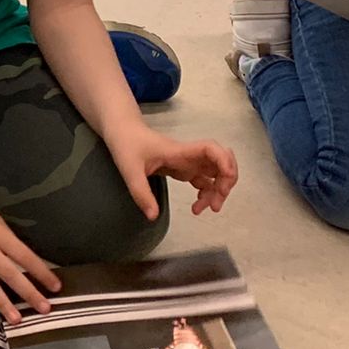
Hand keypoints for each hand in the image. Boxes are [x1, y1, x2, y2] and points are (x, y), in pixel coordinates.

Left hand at [106, 124, 237, 218]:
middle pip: (220, 164)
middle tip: (215, 204)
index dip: (224, 161)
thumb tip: (153, 216)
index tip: (226, 178)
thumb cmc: (127, 144)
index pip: (210, 149)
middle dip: (225, 183)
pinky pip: (203, 181)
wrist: (122, 132)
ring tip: (205, 209)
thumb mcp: (130, 170)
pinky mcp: (183, 169)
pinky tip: (198, 205)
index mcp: (179, 151)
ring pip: (214, 175)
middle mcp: (188, 156)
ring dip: (217, 191)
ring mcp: (187, 162)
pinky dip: (206, 193)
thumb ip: (141, 193)